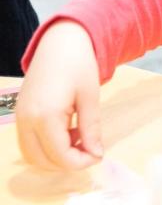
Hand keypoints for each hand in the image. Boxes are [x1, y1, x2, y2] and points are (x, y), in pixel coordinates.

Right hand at [16, 20, 103, 170]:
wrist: (60, 42)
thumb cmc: (78, 65)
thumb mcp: (90, 96)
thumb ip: (91, 128)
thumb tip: (96, 155)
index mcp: (45, 116)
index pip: (60, 156)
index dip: (81, 162)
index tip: (99, 155)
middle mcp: (26, 121)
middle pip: (43, 161)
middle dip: (68, 162)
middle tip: (90, 149)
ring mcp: (19, 118)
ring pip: (32, 155)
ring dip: (55, 156)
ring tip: (79, 137)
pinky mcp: (19, 114)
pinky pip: (28, 143)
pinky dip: (46, 146)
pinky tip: (67, 131)